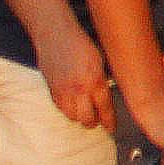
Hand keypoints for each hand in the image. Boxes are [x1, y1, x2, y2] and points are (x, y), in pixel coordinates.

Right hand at [33, 19, 112, 133]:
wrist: (55, 36)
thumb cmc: (81, 45)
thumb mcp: (100, 62)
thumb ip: (102, 82)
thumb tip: (105, 99)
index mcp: (95, 81)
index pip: (105, 110)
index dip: (109, 122)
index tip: (112, 128)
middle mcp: (78, 90)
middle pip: (87, 119)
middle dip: (94, 121)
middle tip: (99, 119)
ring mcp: (63, 92)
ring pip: (73, 117)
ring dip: (80, 117)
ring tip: (86, 111)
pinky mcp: (51, 91)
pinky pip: (61, 109)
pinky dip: (68, 110)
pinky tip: (73, 104)